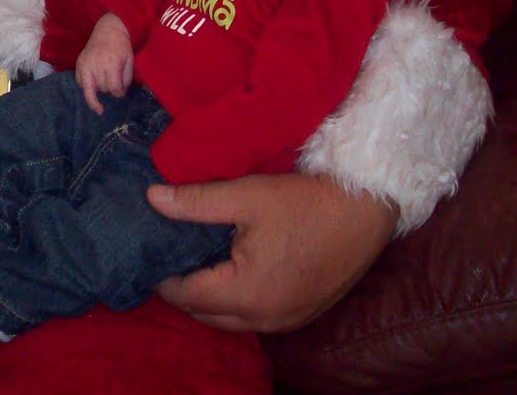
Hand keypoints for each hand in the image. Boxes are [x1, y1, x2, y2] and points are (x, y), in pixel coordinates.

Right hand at [74, 14, 133, 113]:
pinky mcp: (79, 64)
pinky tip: (92, 83)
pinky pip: (80, 83)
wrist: (108, 30)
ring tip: (105, 82)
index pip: (114, 88)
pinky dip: (86, 86)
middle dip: (111, 89)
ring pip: (91, 89)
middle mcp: (96, 65)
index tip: (122, 91)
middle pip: (103, 89)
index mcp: (112, 63)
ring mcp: (85, 65)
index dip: (119, 93)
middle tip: (115, 82)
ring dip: (99, 89)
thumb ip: (126, 79)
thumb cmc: (121, 45)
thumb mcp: (130, 61)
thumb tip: (119, 93)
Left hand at [147, 171, 396, 332]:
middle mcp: (263, 318)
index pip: (185, 294)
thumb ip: (195, 202)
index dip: (161, 274)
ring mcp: (285, 322)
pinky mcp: (301, 315)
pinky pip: (253, 317)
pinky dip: (235, 301)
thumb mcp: (246, 196)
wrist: (367, 209)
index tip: (149, 249)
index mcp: (245, 293)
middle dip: (181, 287)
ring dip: (208, 297)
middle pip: (203, 312)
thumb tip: (151, 198)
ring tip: (196, 260)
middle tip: (168, 253)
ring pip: (228, 319)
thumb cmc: (306, 201)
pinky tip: (231, 271)